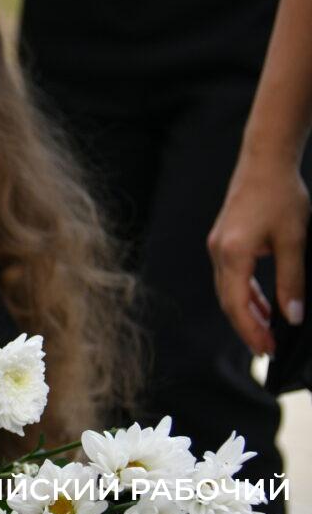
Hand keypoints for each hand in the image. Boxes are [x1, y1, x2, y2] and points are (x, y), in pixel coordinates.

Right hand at [208, 153, 309, 355]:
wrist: (264, 162)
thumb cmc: (281, 195)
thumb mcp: (295, 241)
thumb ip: (292, 280)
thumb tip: (292, 315)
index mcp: (233, 253)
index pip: (236, 304)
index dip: (251, 330)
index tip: (267, 350)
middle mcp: (218, 251)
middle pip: (227, 301)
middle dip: (247, 327)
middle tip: (268, 349)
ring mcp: (218, 245)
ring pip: (227, 290)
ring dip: (246, 311)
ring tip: (268, 330)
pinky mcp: (223, 241)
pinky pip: (230, 276)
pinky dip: (245, 293)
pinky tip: (262, 303)